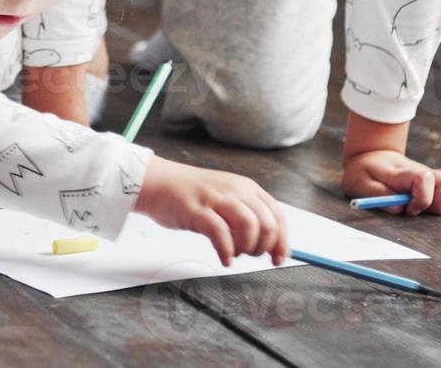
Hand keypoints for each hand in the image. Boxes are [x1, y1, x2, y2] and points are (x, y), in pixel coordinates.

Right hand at [134, 157, 289, 266]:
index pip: (277, 216)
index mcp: (247, 187)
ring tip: (236, 254)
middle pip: (267, 224)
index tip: (279, 259)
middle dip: (263, 247)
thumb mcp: (227, 198)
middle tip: (250, 255)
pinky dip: (226, 251)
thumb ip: (248, 216)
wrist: (158, 182)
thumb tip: (272, 244)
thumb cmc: (193, 195)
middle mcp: (235, 190)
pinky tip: (224, 258)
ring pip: (249, 226)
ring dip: (247, 248)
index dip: (282, 242)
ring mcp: (216, 199)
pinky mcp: (197, 210)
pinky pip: (220, 234)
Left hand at [342, 149, 440, 214]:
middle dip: (439, 205)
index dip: (421, 199)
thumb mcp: (359, 183)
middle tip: (420, 208)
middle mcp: (423, 173)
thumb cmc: (364, 172)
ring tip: (431, 205)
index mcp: (403, 174)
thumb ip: (378, 195)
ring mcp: (432, 175)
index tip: (408, 208)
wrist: (371, 156)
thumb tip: (399, 208)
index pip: (424, 179)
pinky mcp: (438, 178)